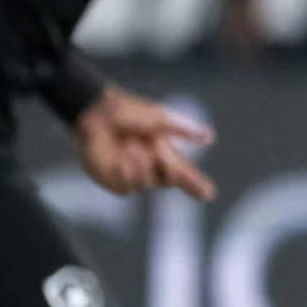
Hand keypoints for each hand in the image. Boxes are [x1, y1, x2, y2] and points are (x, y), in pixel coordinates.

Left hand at [76, 88, 215, 199]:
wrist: (97, 113)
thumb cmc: (128, 112)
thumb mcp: (159, 118)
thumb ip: (182, 130)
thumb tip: (209, 137)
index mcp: (165, 154)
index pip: (185, 174)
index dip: (197, 185)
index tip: (210, 193)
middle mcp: (152, 168)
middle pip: (170, 182)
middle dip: (170, 171)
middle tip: (157, 151)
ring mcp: (134, 176)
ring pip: (147, 184)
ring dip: (141, 164)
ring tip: (130, 145)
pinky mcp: (114, 181)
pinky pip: (127, 186)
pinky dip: (126, 172)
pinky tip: (120, 158)